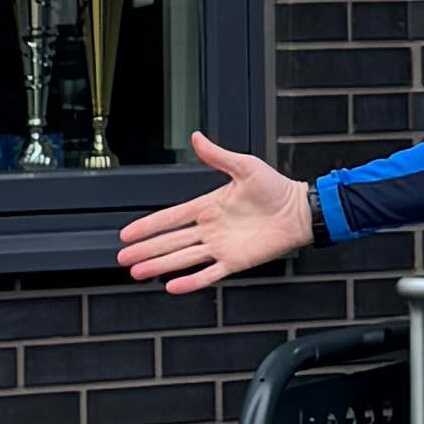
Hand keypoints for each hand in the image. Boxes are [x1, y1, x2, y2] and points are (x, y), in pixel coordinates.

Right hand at [117, 134, 323, 290]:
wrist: (299, 211)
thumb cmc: (276, 188)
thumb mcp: (244, 166)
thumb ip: (218, 155)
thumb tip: (197, 137)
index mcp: (208, 206)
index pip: (171, 217)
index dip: (148, 225)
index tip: (128, 233)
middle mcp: (210, 229)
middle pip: (170, 241)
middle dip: (145, 250)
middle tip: (124, 257)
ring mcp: (220, 247)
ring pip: (183, 258)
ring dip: (160, 265)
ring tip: (138, 272)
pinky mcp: (235, 262)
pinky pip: (209, 273)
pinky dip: (191, 280)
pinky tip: (173, 285)